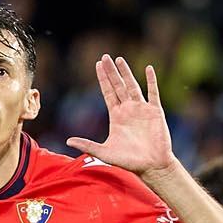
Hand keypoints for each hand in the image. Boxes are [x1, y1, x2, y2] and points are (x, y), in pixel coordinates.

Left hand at [65, 55, 175, 179]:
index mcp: (116, 116)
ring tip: (119, 59)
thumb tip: (67, 141)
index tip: (97, 65)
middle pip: (118, 86)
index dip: (103, 79)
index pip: (107, 92)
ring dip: (126, 73)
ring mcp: (142, 109)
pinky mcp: (155, 111)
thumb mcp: (104, 152)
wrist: (151, 166)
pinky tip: (148, 68)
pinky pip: (153, 93)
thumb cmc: (129, 161)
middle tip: (105, 56)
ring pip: (133, 86)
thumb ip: (87, 145)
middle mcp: (128, 109)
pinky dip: (151, 81)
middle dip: (111, 71)